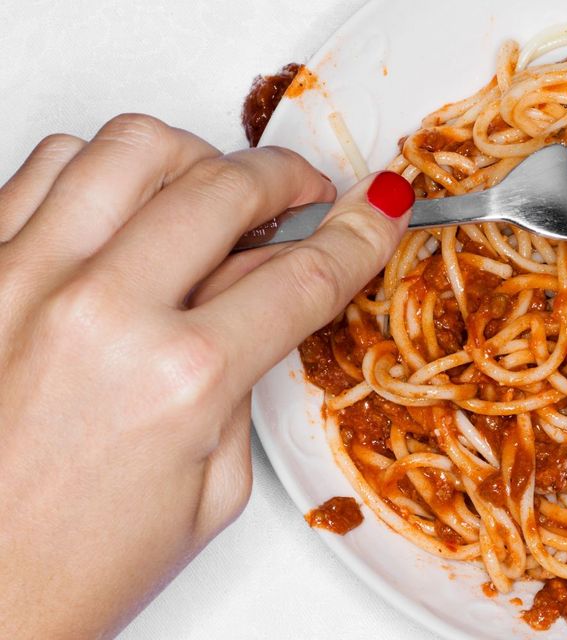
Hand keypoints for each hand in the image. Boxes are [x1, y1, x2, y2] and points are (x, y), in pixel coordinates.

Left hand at [0, 115, 410, 637]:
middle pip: (227, 185)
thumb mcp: (212, 489)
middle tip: (306, 193)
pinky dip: (99, 172)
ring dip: (194, 160)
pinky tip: (124, 208)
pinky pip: (43, 168)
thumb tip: (270, 288)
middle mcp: (95, 314)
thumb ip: (247, 375)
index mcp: (177, 379)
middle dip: (290, 177)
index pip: (302, 273)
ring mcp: (17, 281)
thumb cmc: (69, 570)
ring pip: (131, 147)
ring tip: (209, 192)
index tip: (379, 210)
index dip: (359, 234)